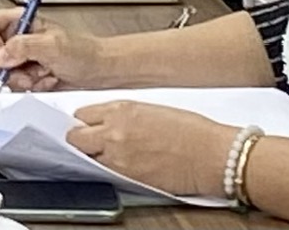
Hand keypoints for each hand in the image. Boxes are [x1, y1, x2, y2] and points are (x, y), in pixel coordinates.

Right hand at [0, 7, 110, 91]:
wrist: (100, 71)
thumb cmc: (84, 51)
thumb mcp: (53, 45)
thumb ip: (23, 47)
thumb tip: (0, 55)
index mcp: (19, 20)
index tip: (4, 55)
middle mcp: (15, 37)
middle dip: (8, 68)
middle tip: (25, 70)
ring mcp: (19, 57)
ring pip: (0, 72)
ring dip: (21, 79)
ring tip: (42, 74)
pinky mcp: (24, 75)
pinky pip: (13, 85)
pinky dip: (29, 87)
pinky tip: (45, 80)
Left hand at [66, 103, 241, 200]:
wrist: (213, 155)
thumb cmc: (193, 131)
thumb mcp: (150, 110)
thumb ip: (123, 115)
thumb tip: (107, 122)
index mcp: (121, 109)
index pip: (82, 114)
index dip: (84, 121)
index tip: (88, 125)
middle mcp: (114, 132)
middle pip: (75, 137)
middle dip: (81, 139)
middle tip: (90, 142)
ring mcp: (119, 157)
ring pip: (87, 158)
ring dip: (93, 157)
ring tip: (110, 155)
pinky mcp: (129, 178)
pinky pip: (105, 174)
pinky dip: (108, 170)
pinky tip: (121, 166)